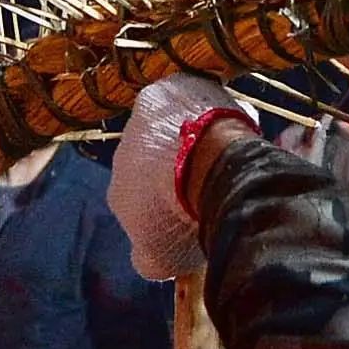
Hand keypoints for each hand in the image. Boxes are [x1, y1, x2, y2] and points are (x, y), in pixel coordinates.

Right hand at [108, 74, 253, 281]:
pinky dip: (207, 110)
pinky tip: (230, 123)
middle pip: (151, 161)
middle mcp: (122, 152)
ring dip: (188, 137)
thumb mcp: (158, 259)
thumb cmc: (181, 219)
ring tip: (222, 152)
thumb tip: (145, 257)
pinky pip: (190, 100)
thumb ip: (146, 257)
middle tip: (207, 179)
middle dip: (175, 168)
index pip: (139, 199)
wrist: (204, 170)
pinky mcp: (170, 89)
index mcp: (118, 193)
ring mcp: (143, 117)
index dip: (164, 205)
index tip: (191, 210)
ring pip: (169, 130)